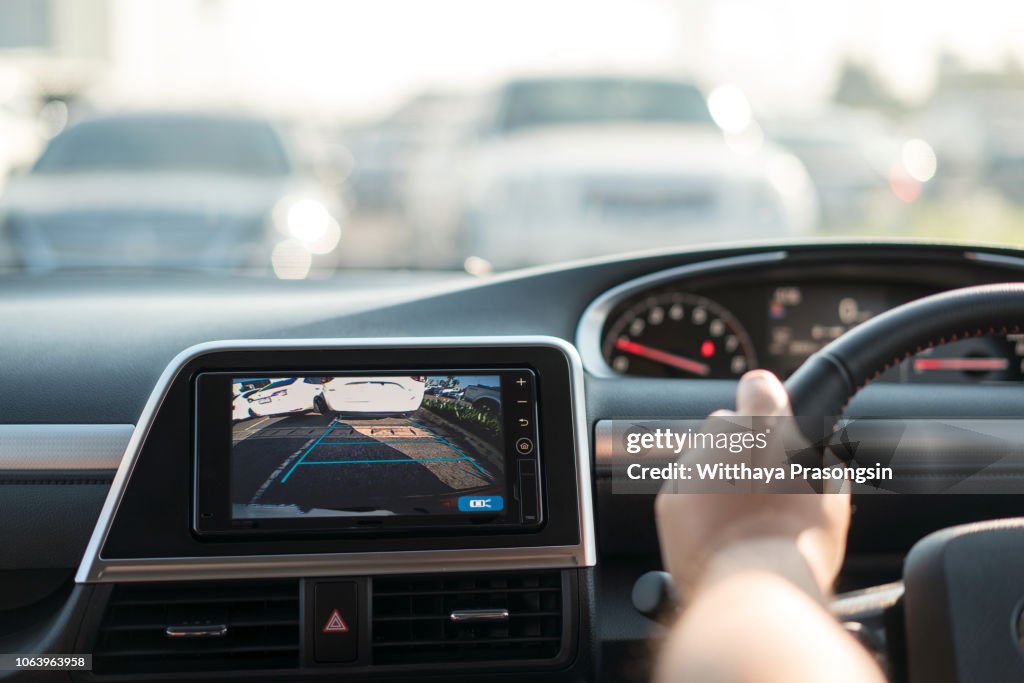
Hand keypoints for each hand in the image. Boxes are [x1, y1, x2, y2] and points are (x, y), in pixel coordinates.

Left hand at [654, 370, 850, 597]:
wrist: (753, 590)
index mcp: (763, 427)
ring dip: (717, 479)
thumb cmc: (798, 543)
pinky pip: (683, 493)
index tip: (770, 410)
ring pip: (701, 461)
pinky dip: (697, 507)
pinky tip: (722, 533)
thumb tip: (813, 457)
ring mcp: (687, 469)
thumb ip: (815, 460)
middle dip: (740, 448)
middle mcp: (718, 438)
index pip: (759, 386)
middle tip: (764, 485)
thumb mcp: (831, 493)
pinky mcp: (668, 501)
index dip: (766, 399)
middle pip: (725, 426)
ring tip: (743, 519)